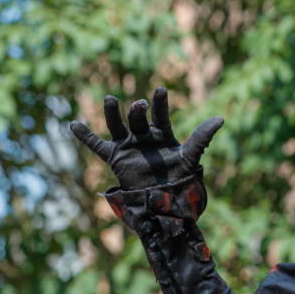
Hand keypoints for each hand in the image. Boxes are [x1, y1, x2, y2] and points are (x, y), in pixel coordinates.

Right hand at [70, 87, 222, 190]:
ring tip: (111, 100)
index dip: (160, 102)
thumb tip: (221, 118)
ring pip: (117, 125)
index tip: (161, 91)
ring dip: (113, 113)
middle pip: (138, 117)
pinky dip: (86, 136)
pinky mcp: (116, 158)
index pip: (160, 113)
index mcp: (163, 132)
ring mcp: (129, 145)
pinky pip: (97, 146)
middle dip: (138, 110)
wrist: (165, 203)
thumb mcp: (191, 156)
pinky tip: (73, 124)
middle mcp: (144, 135)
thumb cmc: (181, 178)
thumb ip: (202, 138)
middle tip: (140, 105)